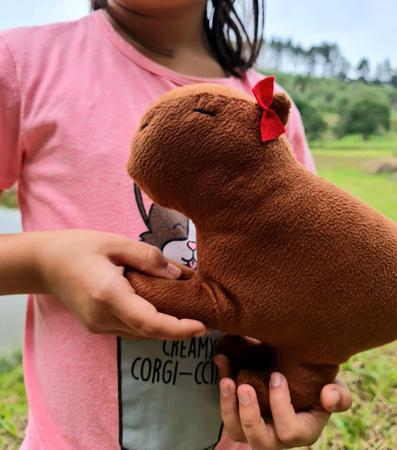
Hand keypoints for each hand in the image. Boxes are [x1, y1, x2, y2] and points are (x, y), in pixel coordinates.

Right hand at [37, 229, 205, 339]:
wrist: (44, 263)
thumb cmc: (79, 247)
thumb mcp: (115, 242)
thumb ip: (148, 257)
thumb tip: (177, 274)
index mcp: (109, 294)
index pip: (150, 322)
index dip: (178, 329)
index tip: (201, 328)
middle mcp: (103, 317)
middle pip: (149, 331)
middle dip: (177, 328)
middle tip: (202, 315)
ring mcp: (98, 326)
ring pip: (141, 333)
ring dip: (164, 326)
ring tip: (186, 311)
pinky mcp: (97, 326)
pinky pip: (130, 329)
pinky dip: (149, 323)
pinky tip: (160, 309)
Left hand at [215, 355, 351, 448]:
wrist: (296, 371)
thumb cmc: (318, 383)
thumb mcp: (333, 386)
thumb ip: (339, 394)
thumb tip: (329, 398)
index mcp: (301, 431)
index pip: (290, 431)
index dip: (281, 406)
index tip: (276, 376)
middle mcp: (276, 435)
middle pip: (259, 440)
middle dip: (249, 415)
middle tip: (244, 387)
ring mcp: (255, 427)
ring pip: (236, 431)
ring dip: (228, 406)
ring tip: (226, 380)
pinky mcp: (239, 413)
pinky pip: (226, 410)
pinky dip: (222, 387)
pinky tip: (222, 362)